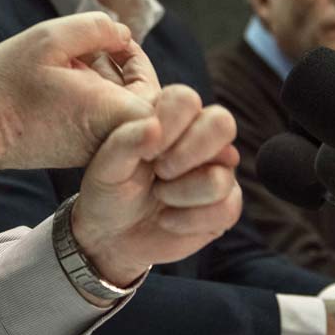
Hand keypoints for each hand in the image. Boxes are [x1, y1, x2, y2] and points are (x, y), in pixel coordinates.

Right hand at [0, 13, 155, 169]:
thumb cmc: (7, 85)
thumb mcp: (49, 38)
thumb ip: (97, 27)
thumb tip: (123, 34)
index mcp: (111, 114)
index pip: (162, 95)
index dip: (142, 60)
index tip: (115, 41)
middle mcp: (112, 139)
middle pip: (146, 101)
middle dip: (126, 64)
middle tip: (100, 41)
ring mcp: (98, 149)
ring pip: (125, 109)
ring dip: (110, 77)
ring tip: (79, 55)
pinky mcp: (83, 151)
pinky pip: (106, 119)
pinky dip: (95, 93)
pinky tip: (69, 75)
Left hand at [69, 83, 241, 284]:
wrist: (111, 235)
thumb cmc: (109, 189)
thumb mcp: (107, 165)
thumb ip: (126, 141)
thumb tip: (154, 127)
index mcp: (169, 118)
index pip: (187, 99)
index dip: (170, 123)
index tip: (146, 150)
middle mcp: (199, 139)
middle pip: (222, 124)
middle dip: (188, 152)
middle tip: (160, 170)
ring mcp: (216, 171)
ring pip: (223, 174)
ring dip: (183, 192)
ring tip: (158, 194)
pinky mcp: (223, 207)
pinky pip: (227, 208)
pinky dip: (191, 219)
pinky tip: (168, 219)